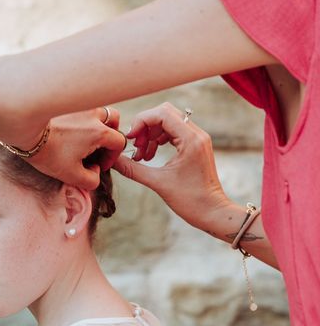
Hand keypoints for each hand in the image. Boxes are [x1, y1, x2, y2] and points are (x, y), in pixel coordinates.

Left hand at [26, 107, 126, 189]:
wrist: (25, 130)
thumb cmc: (48, 153)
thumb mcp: (71, 175)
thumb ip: (91, 180)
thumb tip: (95, 171)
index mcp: (99, 132)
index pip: (119, 142)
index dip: (112, 156)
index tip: (99, 164)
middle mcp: (93, 114)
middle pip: (113, 119)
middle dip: (110, 133)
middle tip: (97, 146)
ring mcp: (80, 104)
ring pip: (97, 110)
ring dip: (96, 123)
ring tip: (82, 137)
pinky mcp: (66, 100)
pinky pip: (81, 105)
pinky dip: (81, 116)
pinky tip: (68, 128)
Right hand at [113, 102, 231, 229]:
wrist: (212, 212)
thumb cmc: (190, 200)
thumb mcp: (157, 183)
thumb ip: (132, 169)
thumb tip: (112, 160)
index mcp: (191, 139)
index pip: (162, 113)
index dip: (141, 121)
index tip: (130, 138)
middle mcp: (196, 134)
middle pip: (164, 113)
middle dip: (145, 126)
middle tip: (135, 145)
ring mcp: (197, 139)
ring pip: (168, 122)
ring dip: (150, 134)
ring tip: (141, 155)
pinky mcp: (195, 146)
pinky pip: (173, 133)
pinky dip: (157, 140)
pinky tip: (149, 156)